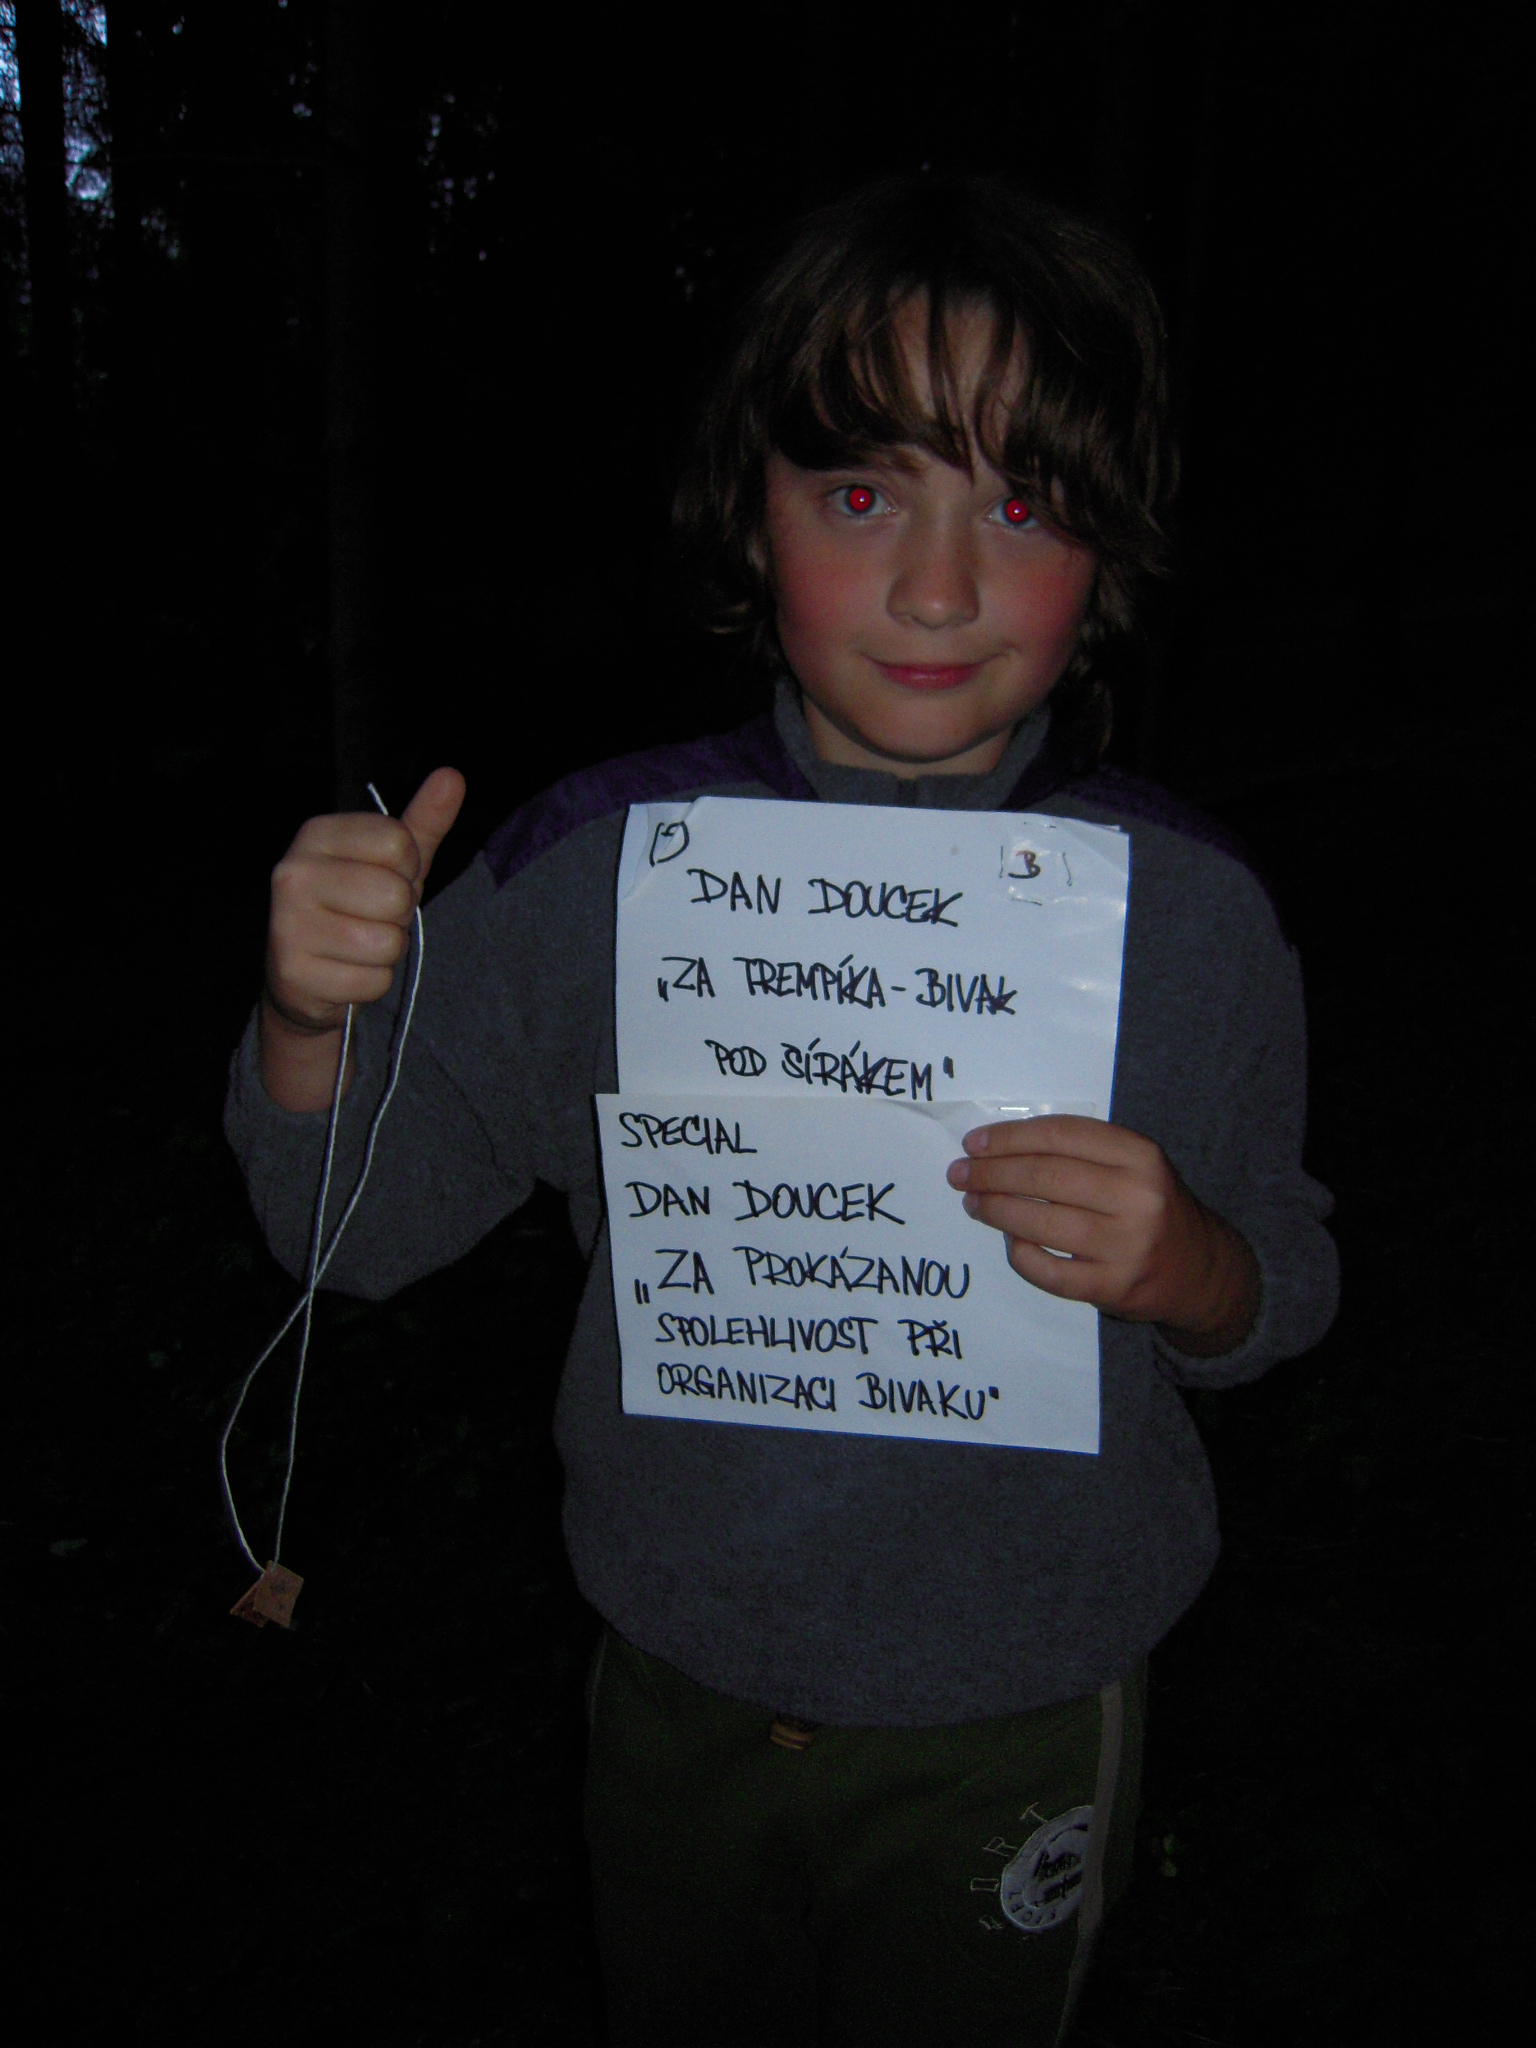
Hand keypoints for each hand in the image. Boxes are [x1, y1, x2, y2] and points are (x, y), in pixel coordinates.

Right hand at [263, 767, 465, 1036]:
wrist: (305, 974)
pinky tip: (345, 971)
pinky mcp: (293, 973)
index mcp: (317, 835)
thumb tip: (452, 775)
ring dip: (386, 951)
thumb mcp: (391, 862)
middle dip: (397, 915)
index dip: (407, 868)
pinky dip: (371, 982)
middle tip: (371, 918)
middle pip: (395, 894)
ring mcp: (288, 923)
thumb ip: (422, 822)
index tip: (382, 878)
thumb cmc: (356, 908)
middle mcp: (293, 872)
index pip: (397, 841)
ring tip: (358, 945)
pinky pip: (373, 981)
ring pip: (387, 942)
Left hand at [946, 1115, 1259, 1356]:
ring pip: (1041, 1223)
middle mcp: (1137, 1198)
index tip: (975, 1143)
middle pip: (1046, 1178)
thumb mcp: (1133, 1166)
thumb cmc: (1149, 1207)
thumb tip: (1000, 1147)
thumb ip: (1081, 1152)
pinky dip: (1021, 1254)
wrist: (1199, 1269)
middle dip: (992, 1173)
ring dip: (997, 1210)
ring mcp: (1126, 1246)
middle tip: (960, 1173)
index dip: (1010, 1137)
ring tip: (974, 1203)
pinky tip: (1010, 1242)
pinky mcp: (1113, 1287)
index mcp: (1140, 1156)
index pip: (1061, 1136)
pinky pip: (1050, 1271)